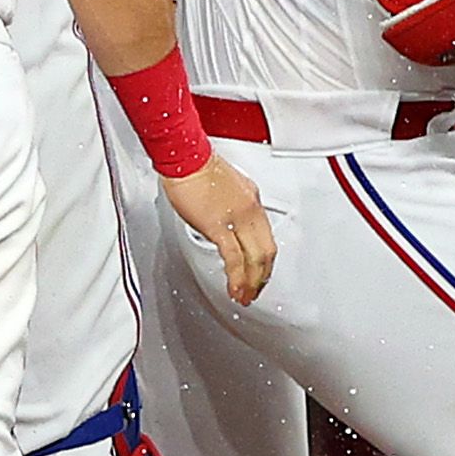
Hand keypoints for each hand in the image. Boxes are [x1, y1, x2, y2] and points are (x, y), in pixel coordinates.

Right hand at [162, 153, 274, 304]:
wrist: (186, 158)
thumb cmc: (198, 167)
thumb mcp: (227, 185)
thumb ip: (234, 205)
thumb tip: (231, 223)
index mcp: (253, 200)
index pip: (268, 237)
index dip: (265, 261)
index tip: (259, 273)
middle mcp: (251, 211)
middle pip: (266, 252)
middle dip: (262, 276)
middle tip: (255, 291)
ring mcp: (238, 220)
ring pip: (254, 259)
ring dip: (250, 283)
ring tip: (244, 297)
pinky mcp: (219, 227)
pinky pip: (235, 259)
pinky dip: (237, 278)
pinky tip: (234, 289)